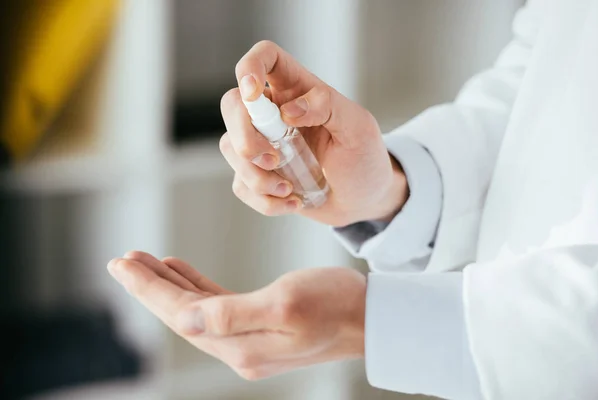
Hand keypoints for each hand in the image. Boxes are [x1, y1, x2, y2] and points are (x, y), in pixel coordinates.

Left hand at [108, 251, 365, 379]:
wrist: (370, 316)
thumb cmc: (335, 305)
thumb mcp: (284, 305)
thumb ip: (230, 316)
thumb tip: (182, 319)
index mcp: (240, 345)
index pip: (181, 315)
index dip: (149, 289)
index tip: (122, 264)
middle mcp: (239, 347)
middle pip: (182, 314)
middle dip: (151, 286)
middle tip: (123, 260)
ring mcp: (249, 338)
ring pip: (196, 309)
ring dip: (170, 284)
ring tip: (144, 261)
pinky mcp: (260, 325)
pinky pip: (216, 305)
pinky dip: (196, 286)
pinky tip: (182, 270)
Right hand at [220, 40, 407, 225]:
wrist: (364, 199)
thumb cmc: (364, 157)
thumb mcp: (358, 127)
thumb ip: (328, 107)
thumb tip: (289, 110)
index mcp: (297, 89)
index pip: (265, 57)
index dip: (249, 67)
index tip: (252, 93)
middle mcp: (273, 112)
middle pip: (232, 105)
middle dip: (244, 137)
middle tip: (274, 160)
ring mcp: (262, 143)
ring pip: (231, 148)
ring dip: (256, 177)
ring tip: (290, 190)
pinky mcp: (258, 174)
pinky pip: (242, 185)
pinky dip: (265, 200)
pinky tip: (293, 202)